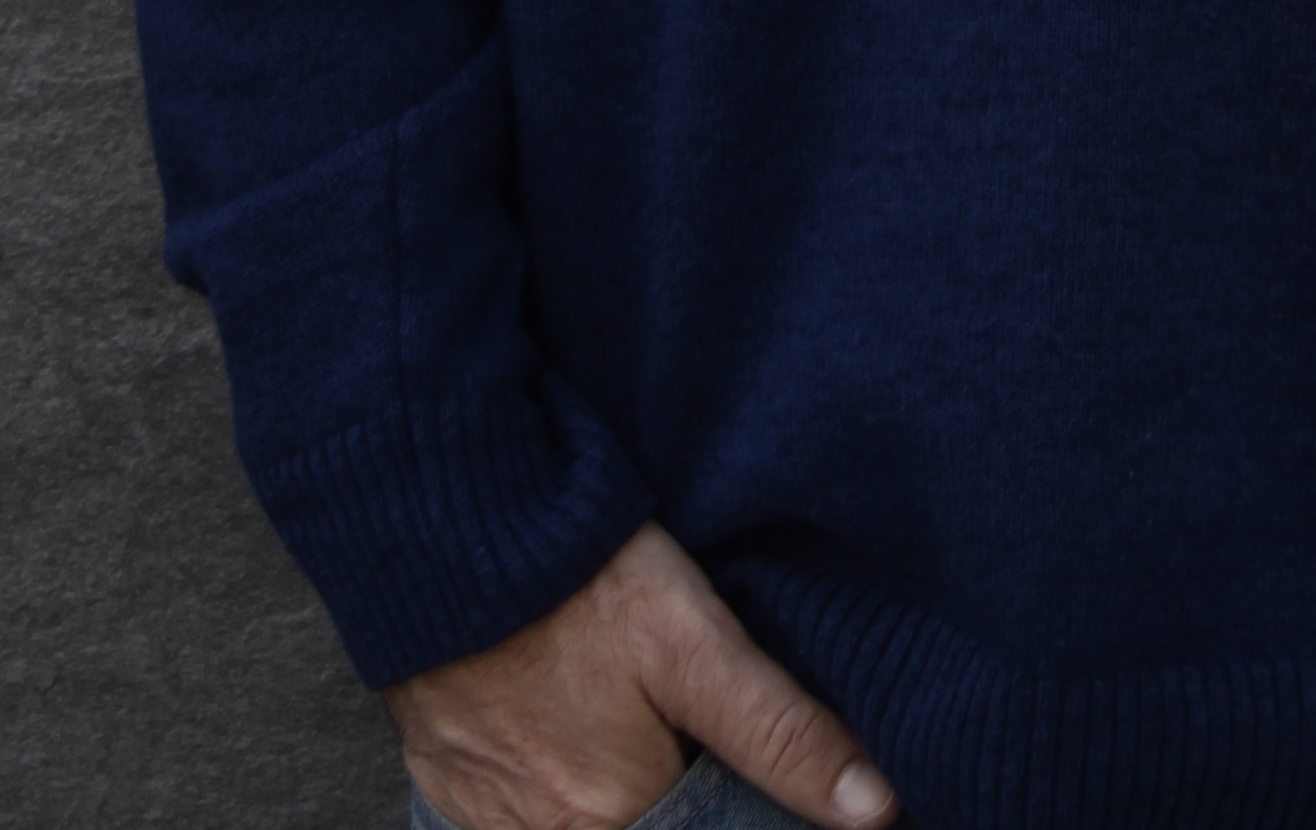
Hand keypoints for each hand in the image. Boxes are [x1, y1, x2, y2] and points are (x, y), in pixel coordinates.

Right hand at [386, 521, 898, 829]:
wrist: (440, 516)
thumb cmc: (575, 572)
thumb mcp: (692, 637)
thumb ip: (780, 731)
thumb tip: (875, 811)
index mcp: (610, 820)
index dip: (731, 810)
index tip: (734, 763)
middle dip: (674, 795)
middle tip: (675, 726)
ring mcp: (484, 820)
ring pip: (583, 825)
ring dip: (616, 794)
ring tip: (622, 721)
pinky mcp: (446, 788)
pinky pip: (517, 818)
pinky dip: (555, 790)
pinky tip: (570, 731)